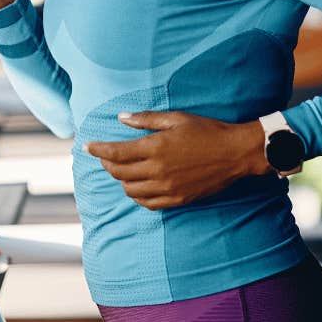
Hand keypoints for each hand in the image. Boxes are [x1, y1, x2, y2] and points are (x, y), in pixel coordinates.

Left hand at [84, 111, 271, 210]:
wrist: (235, 154)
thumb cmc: (206, 131)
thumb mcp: (176, 119)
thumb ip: (146, 120)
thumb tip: (121, 118)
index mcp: (156, 147)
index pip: (116, 153)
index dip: (98, 150)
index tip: (87, 146)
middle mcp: (158, 170)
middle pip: (119, 172)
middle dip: (107, 164)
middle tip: (105, 155)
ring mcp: (167, 188)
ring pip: (130, 190)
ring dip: (121, 179)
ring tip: (123, 169)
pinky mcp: (177, 199)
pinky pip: (147, 203)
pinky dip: (137, 195)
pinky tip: (138, 185)